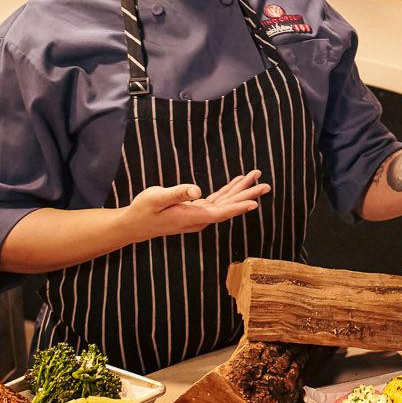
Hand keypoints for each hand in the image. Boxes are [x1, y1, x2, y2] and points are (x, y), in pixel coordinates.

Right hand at [126, 173, 269, 237]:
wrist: (135, 224)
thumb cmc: (144, 210)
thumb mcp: (157, 198)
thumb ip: (178, 193)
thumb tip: (197, 191)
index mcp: (192, 217)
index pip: (220, 213)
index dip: (238, 207)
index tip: (255, 202)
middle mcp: (199, 219)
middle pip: (228, 206)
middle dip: (248, 194)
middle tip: (265, 184)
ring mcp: (198, 216)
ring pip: (225, 202)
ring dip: (240, 190)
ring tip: (256, 178)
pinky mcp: (195, 211)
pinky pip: (217, 200)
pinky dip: (228, 191)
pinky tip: (236, 183)